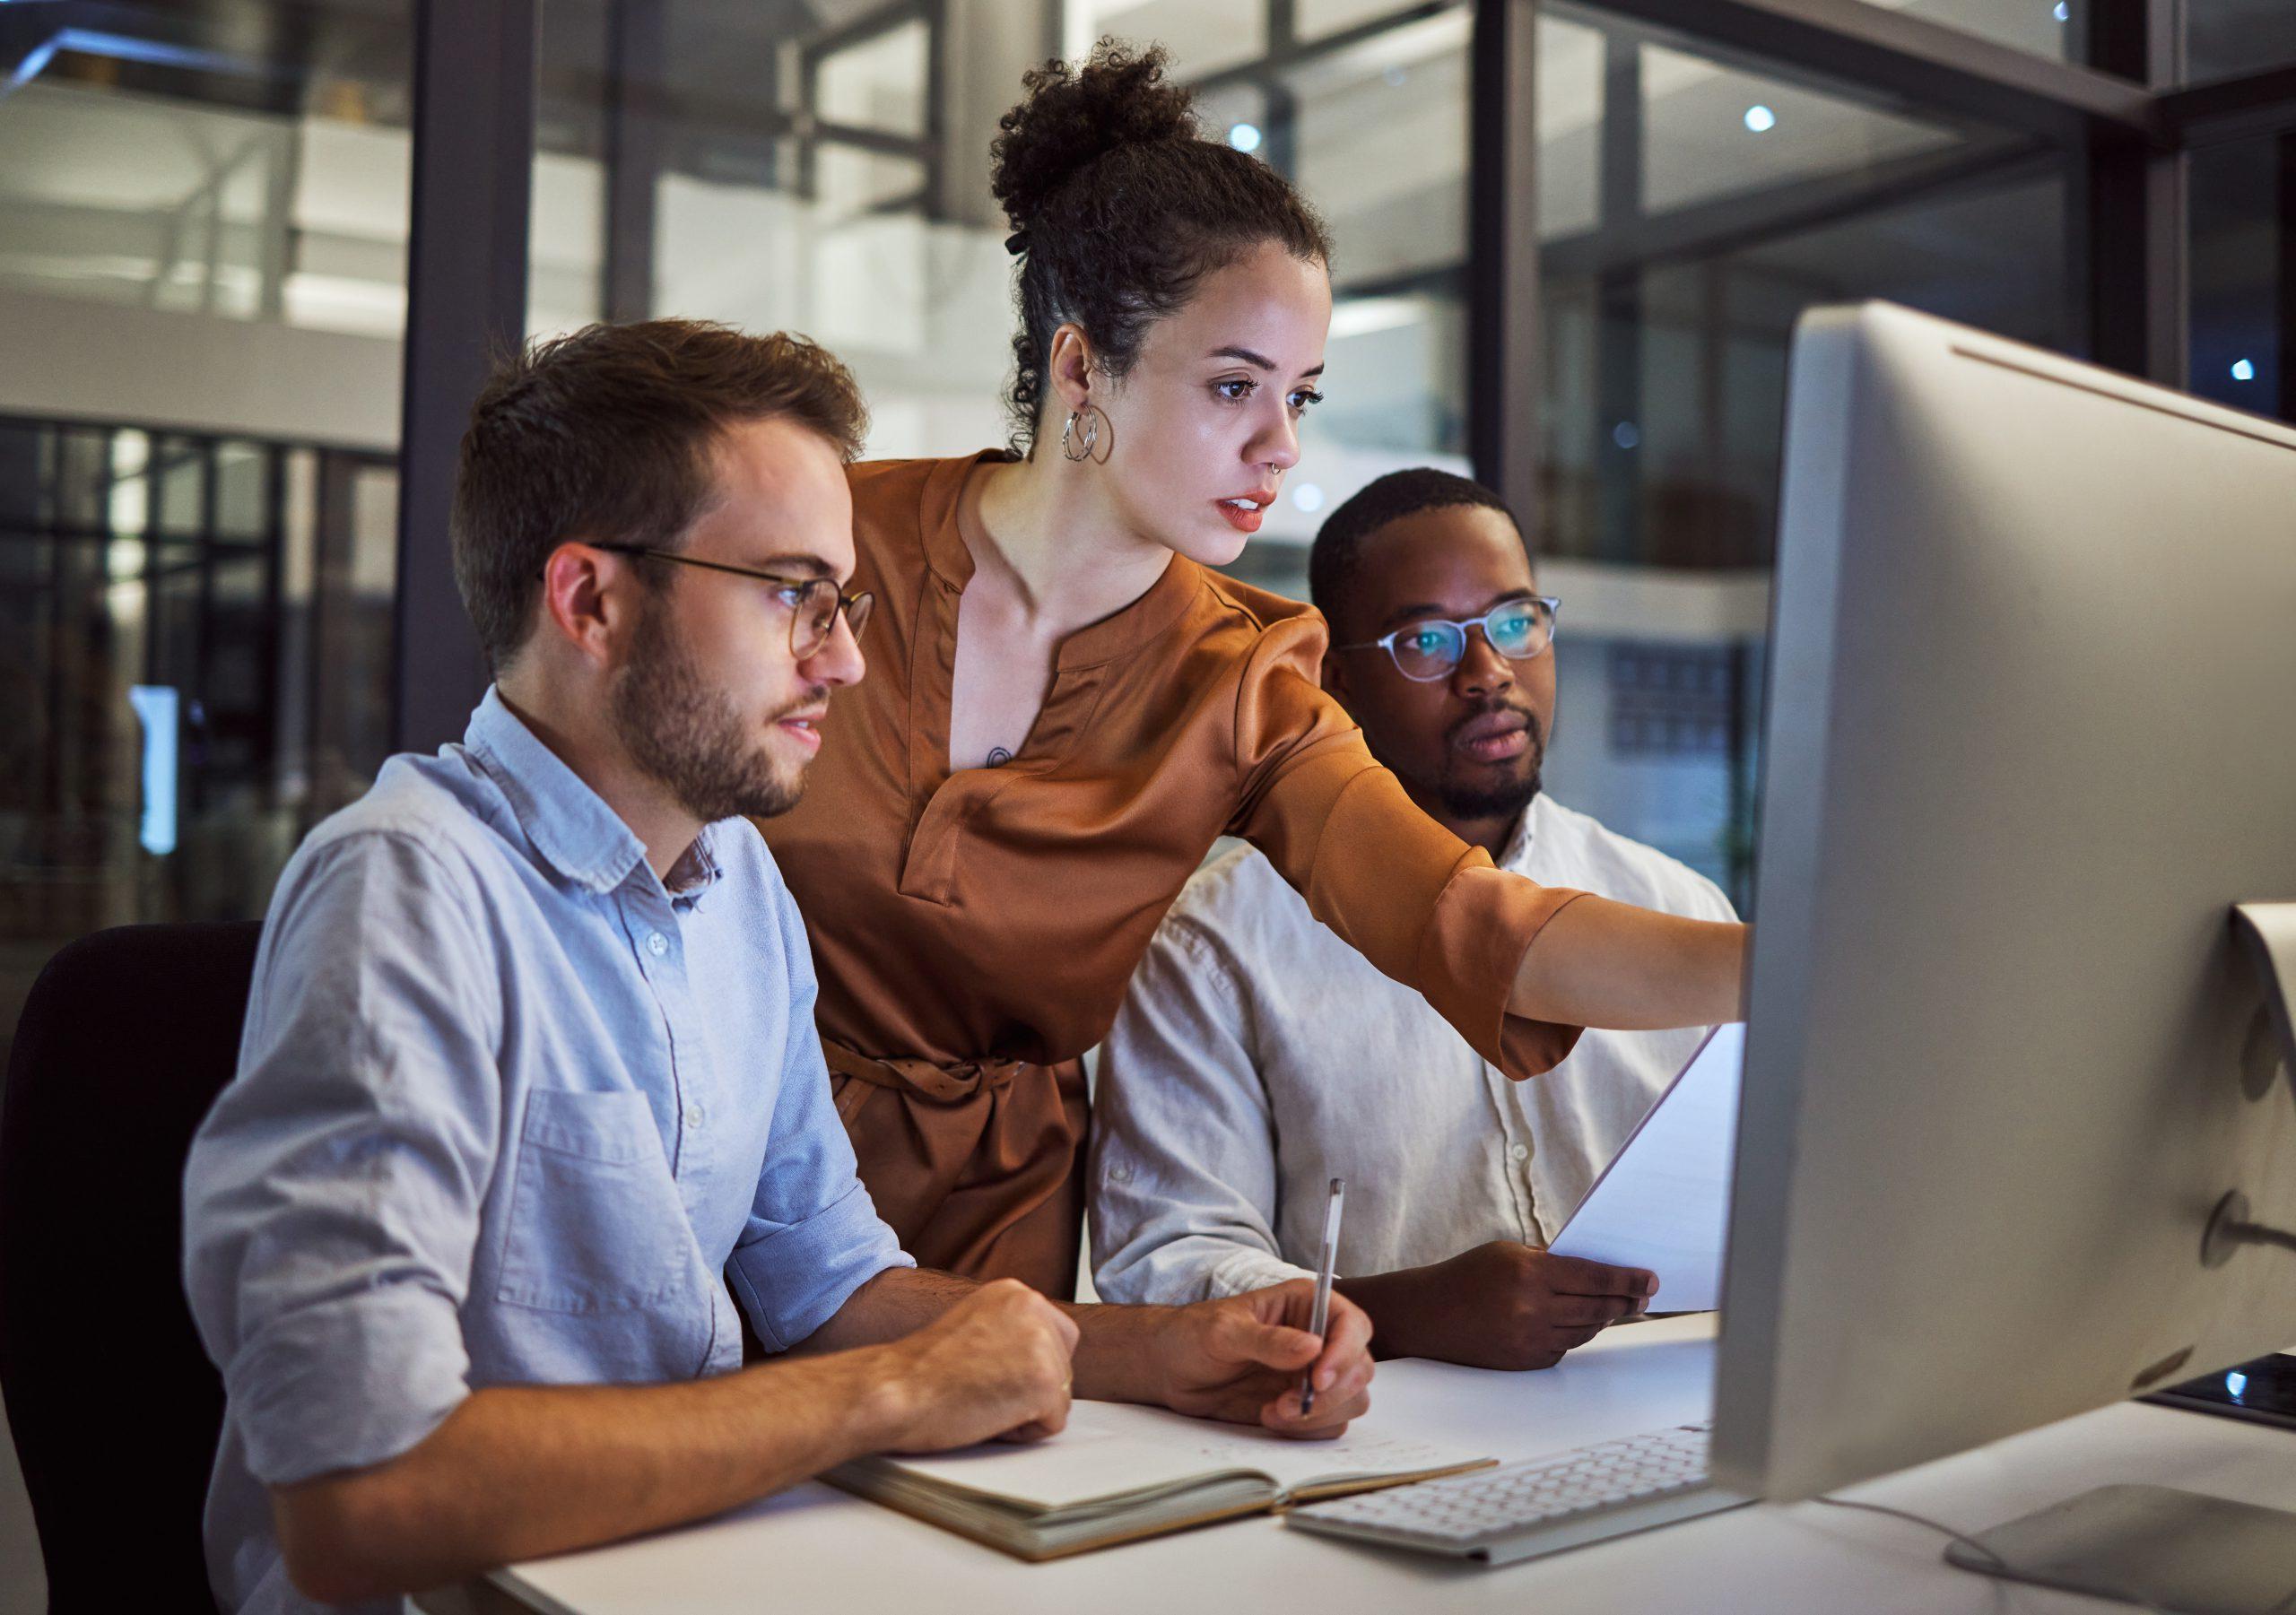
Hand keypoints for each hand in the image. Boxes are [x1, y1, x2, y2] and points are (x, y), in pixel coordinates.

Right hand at [872, 1278, 1079, 1451]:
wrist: (894, 1389)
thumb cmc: (919, 1372)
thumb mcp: (972, 1327)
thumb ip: (1007, 1332)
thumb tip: (1034, 1357)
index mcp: (1015, 1292)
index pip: (1057, 1336)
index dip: (1028, 1367)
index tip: (991, 1374)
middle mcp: (1034, 1306)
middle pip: (1063, 1367)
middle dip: (1030, 1390)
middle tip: (981, 1389)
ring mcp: (1042, 1343)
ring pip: (1060, 1397)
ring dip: (1024, 1412)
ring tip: (980, 1401)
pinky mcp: (1046, 1381)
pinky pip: (1053, 1422)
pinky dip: (1022, 1432)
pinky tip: (986, 1416)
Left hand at [1153, 1280, 1374, 1438]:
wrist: (1170, 1369)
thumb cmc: (1193, 1334)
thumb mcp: (1224, 1331)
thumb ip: (1267, 1340)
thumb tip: (1312, 1348)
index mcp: (1305, 1305)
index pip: (1352, 1325)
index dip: (1345, 1353)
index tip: (1319, 1379)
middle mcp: (1317, 1338)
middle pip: (1359, 1368)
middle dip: (1330, 1393)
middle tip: (1288, 1403)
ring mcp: (1312, 1374)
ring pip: (1350, 1400)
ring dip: (1319, 1414)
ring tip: (1274, 1411)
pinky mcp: (1303, 1404)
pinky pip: (1329, 1423)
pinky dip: (1306, 1429)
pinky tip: (1270, 1417)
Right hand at [1353, 1242, 1653, 1370]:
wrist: (1429, 1316)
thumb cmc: (1468, 1276)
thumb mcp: (1509, 1254)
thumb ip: (1550, 1262)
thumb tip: (1595, 1273)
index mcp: (1531, 1275)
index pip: (1595, 1278)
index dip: (1627, 1280)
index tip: (1649, 1279)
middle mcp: (1534, 1310)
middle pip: (1598, 1308)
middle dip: (1625, 1301)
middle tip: (1642, 1296)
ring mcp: (1531, 1340)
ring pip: (1586, 1330)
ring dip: (1604, 1317)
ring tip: (1616, 1307)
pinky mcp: (1527, 1362)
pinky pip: (1565, 1347)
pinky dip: (1574, 1333)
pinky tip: (1577, 1322)